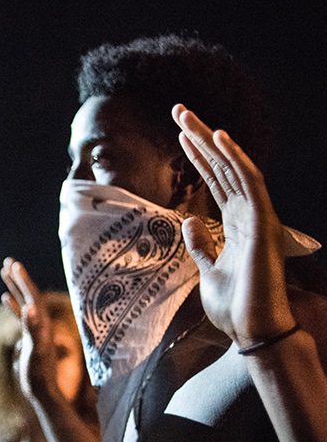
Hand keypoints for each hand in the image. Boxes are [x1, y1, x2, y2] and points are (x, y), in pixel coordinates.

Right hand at [0, 257, 63, 402]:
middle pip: (30, 294)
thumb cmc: (39, 374)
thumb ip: (33, 329)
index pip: (32, 296)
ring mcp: (35, 329)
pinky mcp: (30, 336)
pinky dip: (13, 304)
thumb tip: (31, 307)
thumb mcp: (35, 351)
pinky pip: (21, 314)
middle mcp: (41, 323)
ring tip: (5, 272)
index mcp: (42, 323)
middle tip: (8, 262)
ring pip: (25, 302)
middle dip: (19, 278)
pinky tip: (5, 297)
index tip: (13, 265)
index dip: (23, 280)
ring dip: (16, 286)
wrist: (43, 392)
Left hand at [172, 104, 295, 347]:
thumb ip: (200, 245)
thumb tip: (188, 221)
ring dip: (210, 139)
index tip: (179, 136)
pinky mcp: (263, 222)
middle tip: (177, 111)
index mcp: (235, 224)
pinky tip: (218, 137)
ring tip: (186, 116)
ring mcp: (257, 216)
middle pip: (222, 167)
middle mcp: (248, 215)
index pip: (215, 181)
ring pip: (233, 166)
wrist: (251, 330)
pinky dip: (235, 157)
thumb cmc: (233, 306)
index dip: (198, 157)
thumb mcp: (208, 270)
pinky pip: (249, 182)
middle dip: (200, 138)